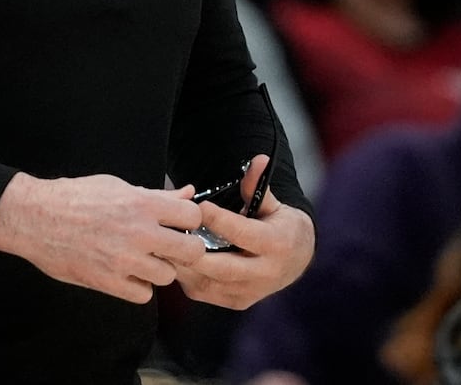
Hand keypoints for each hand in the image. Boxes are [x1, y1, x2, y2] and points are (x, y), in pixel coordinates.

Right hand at [0, 172, 208, 303]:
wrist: (35, 218)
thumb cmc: (75, 197)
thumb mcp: (117, 186)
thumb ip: (156, 195)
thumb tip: (188, 193)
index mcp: (142, 204)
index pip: (192, 216)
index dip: (189, 220)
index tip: (178, 223)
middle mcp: (139, 233)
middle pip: (191, 251)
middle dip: (185, 248)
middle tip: (170, 246)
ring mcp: (125, 261)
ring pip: (168, 276)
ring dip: (159, 268)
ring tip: (142, 259)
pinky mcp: (109, 283)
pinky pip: (144, 294)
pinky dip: (138, 286)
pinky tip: (127, 274)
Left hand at [169, 155, 314, 310]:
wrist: (296, 261)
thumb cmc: (280, 226)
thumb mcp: (273, 204)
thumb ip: (258, 185)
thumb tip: (257, 159)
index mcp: (277, 245)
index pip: (243, 234)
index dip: (219, 221)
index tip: (197, 207)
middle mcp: (265, 274)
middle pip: (222, 266)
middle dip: (194, 251)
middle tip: (171, 233)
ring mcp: (249, 292)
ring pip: (208, 283)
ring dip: (184, 265)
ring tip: (164, 246)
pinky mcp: (236, 302)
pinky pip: (204, 292)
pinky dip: (186, 275)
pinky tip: (173, 258)